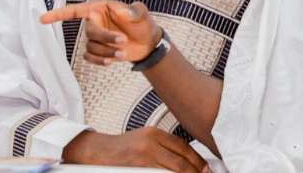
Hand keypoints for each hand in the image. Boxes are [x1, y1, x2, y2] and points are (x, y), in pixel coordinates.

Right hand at [40, 0, 159, 63]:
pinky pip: (90, 58)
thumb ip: (135, 11)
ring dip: (107, 52)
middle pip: (90, 33)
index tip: (42, 19)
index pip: (75, 11)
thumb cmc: (143, 24)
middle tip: (123, 41)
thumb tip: (124, 13)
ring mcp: (94, 37)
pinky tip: (112, 60)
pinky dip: (101, 61)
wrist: (147, 43)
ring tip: (123, 52)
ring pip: (91, 47)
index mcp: (100, 9)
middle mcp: (94, 22)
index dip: (58, 14)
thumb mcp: (142, 14)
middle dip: (106, 39)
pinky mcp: (97, 51)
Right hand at [63, 127, 207, 171]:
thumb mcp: (145, 139)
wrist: (96, 151)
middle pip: (181, 162)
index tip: (205, 169)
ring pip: (172, 171)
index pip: (184, 147)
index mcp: (154, 134)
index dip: (198, 160)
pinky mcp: (136, 170)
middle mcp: (150, 144)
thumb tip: (186, 159)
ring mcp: (142, 158)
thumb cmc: (121, 148)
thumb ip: (164, 146)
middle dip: (195, 172)